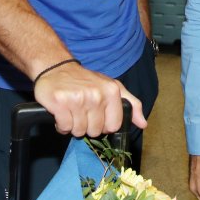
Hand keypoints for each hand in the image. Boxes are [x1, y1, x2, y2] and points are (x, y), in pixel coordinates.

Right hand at [32, 61, 146, 137]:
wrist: (56, 68)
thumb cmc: (85, 80)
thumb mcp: (112, 87)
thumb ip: (130, 104)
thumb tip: (143, 124)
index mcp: (112, 91)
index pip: (113, 126)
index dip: (104, 125)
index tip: (97, 115)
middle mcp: (96, 95)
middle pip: (95, 131)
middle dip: (87, 125)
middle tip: (81, 111)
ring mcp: (78, 98)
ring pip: (79, 131)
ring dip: (73, 125)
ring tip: (71, 111)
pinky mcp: (60, 103)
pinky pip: (64, 127)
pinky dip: (61, 124)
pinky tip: (62, 112)